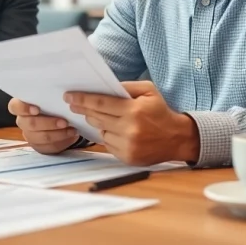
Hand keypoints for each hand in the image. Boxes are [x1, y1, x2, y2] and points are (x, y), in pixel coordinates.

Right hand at [8, 98, 78, 154]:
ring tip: (72, 130)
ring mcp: (29, 135)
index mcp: (20, 106)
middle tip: (64, 122)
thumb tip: (64, 93)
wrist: (56, 117)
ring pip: (41, 138)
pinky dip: (62, 142)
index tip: (37, 109)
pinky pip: (49, 147)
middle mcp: (22, 121)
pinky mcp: (38, 146)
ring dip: (58, 134)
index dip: (24, 109)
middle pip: (31, 124)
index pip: (14, 107)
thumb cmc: (51, 103)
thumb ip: (49, 95)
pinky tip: (72, 136)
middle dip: (49, 123)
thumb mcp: (49, 97)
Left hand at [66, 81, 199, 165]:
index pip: (101, 104)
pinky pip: (108, 144)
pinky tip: (116, 131)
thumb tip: (105, 86)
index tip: (69, 96)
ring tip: (104, 117)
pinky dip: (108, 136)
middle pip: (97, 118)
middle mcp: (129, 129)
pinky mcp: (127, 157)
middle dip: (84, 110)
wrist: (176, 138)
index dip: (83, 100)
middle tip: (74, 104)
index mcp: (134, 111)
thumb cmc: (160, 111)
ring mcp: (128, 145)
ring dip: (98, 124)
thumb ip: (127, 86)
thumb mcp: (148, 91)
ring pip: (101, 132)